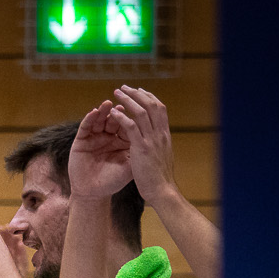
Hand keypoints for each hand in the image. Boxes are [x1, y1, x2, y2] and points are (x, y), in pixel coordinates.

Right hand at [67, 100, 133, 199]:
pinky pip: (85, 127)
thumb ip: (140, 148)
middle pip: (114, 118)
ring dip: (104, 110)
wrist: (94, 194)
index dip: (132, 113)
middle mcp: (109, 137)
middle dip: (118, 107)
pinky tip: (94, 112)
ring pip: (100, 120)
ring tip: (108, 103)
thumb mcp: (131, 164)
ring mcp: (94, 139)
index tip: (138, 103)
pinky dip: (89, 119)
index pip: (128, 123)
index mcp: (122, 141)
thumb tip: (155, 132)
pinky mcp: (81, 142)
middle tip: (122, 95)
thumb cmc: (113, 181)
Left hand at [111, 85, 176, 204]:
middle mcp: (161, 134)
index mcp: (165, 135)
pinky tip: (113, 112)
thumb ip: (158, 146)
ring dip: (129, 100)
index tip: (140, 91)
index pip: (160, 109)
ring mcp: (152, 140)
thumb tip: (157, 141)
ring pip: (142, 112)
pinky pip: (131, 127)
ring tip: (117, 93)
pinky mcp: (141, 148)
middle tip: (125, 87)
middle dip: (138, 94)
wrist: (162, 190)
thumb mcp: (161, 157)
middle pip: (152, 105)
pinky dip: (123, 117)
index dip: (150, 98)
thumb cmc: (160, 178)